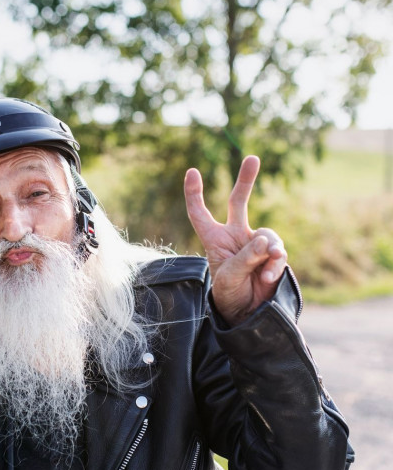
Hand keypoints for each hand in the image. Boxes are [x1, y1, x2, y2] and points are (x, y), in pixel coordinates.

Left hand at [184, 156, 286, 325]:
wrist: (248, 311)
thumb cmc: (229, 293)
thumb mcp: (230, 276)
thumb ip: (246, 256)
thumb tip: (265, 239)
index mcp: (214, 239)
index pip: (199, 214)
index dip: (194, 194)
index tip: (192, 171)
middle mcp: (234, 236)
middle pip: (237, 202)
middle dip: (245, 180)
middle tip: (253, 157)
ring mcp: (255, 243)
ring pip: (267, 234)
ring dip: (268, 252)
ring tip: (264, 271)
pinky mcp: (272, 254)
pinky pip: (278, 252)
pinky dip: (275, 264)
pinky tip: (268, 277)